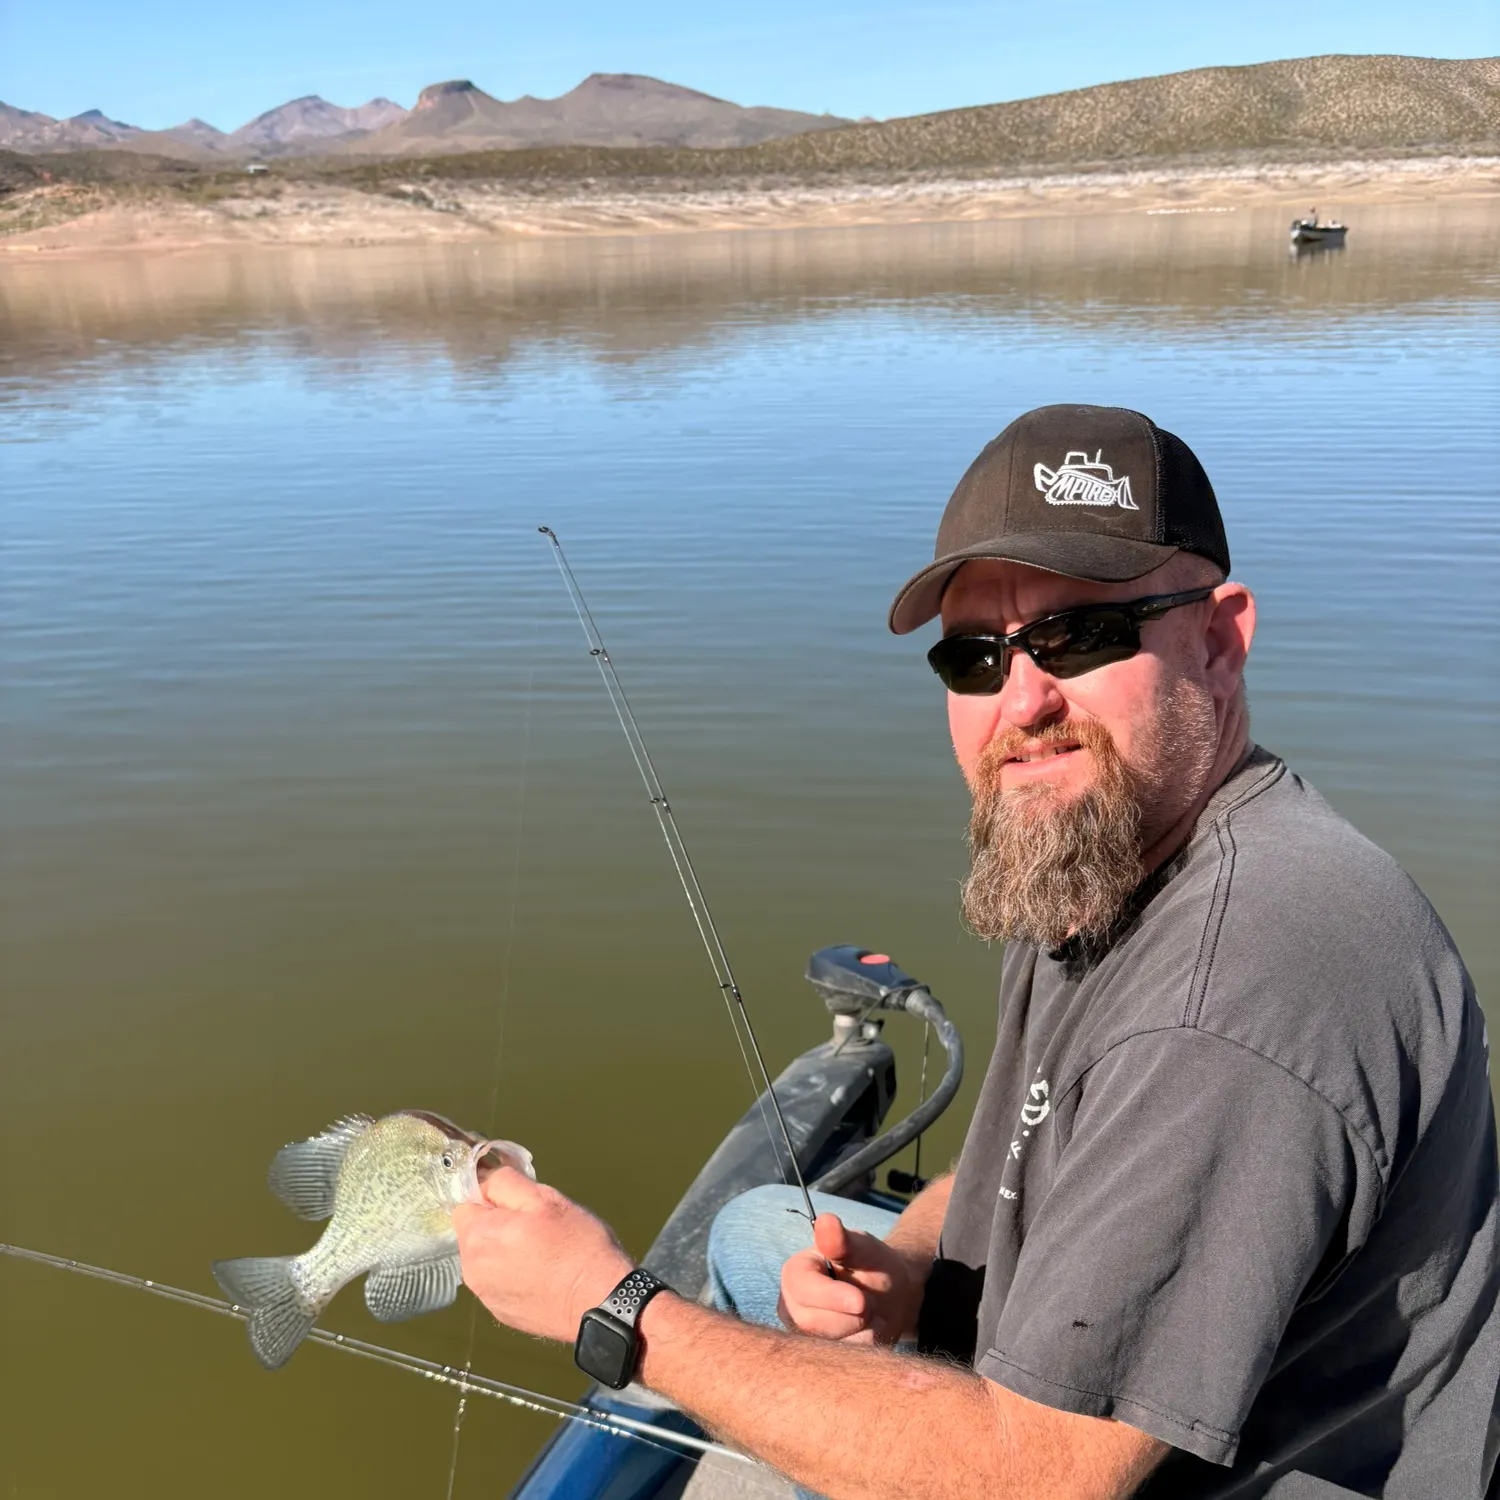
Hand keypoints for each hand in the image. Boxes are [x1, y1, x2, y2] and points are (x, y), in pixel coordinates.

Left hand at [454, 1168, 633, 1343]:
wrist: (599, 1301)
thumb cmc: (577, 1246)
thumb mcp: (546, 1199)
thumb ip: (506, 1183)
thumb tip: (483, 1175)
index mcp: (479, 1236)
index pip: (466, 1203)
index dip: (491, 1197)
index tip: (519, 1203)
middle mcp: (473, 1269)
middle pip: (475, 1233)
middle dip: (498, 1224)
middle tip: (537, 1226)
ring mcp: (486, 1295)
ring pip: (487, 1258)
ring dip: (505, 1250)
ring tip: (542, 1251)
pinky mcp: (501, 1313)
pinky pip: (499, 1281)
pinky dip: (514, 1274)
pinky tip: (542, 1274)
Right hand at [777, 1213, 922, 1344]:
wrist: (892, 1296)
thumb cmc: (873, 1265)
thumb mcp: (864, 1248)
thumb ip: (844, 1240)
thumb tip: (826, 1221)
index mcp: (795, 1272)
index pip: (802, 1289)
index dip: (832, 1297)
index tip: (861, 1300)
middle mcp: (790, 1305)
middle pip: (814, 1324)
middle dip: (852, 1316)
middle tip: (868, 1301)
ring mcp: (802, 1334)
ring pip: (830, 1345)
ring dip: (861, 1331)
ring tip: (865, 1313)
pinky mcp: (818, 1356)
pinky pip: (845, 1361)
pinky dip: (864, 1346)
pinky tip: (865, 1331)